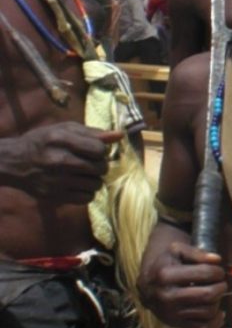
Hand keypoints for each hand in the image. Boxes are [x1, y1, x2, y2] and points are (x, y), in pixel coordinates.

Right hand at [0, 122, 122, 204]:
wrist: (15, 162)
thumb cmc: (44, 142)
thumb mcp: (64, 130)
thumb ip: (93, 133)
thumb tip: (120, 135)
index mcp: (62, 139)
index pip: (99, 149)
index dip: (101, 150)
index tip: (94, 150)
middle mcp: (59, 160)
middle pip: (100, 167)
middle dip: (100, 165)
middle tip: (90, 163)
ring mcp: (57, 180)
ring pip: (96, 184)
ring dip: (94, 179)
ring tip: (84, 174)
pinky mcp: (55, 196)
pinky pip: (87, 198)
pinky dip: (87, 192)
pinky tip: (78, 185)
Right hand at [138, 240, 225, 327]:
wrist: (148, 284)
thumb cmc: (166, 264)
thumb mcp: (177, 250)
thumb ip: (197, 253)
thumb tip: (217, 259)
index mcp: (166, 275)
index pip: (205, 274)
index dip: (218, 271)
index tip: (218, 271)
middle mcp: (167, 297)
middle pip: (209, 295)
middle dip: (221, 287)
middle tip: (220, 283)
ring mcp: (171, 313)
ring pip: (208, 312)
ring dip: (218, 301)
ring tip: (215, 293)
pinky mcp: (176, 324)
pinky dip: (216, 322)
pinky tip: (219, 312)